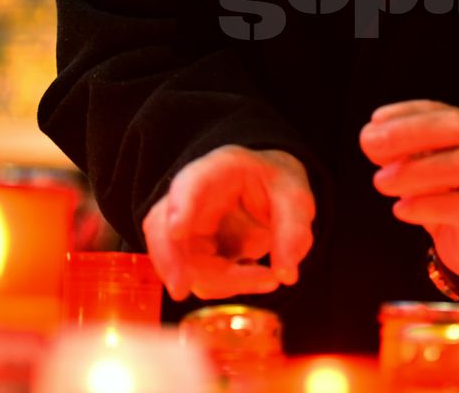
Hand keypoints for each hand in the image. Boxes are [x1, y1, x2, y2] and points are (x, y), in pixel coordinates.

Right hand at [142, 146, 314, 300]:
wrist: (269, 193)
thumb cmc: (276, 187)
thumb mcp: (295, 199)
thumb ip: (293, 231)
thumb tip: (286, 275)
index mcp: (221, 169)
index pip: (192, 181)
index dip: (181, 204)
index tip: (176, 229)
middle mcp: (193, 196)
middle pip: (163, 227)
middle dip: (170, 260)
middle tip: (181, 290)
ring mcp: (187, 226)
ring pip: (177, 260)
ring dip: (218, 280)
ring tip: (268, 278)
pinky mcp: (191, 252)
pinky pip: (196, 276)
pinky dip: (225, 285)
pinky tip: (257, 278)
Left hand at [360, 100, 458, 282]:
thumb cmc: (449, 198)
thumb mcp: (424, 170)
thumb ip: (402, 153)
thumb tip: (371, 138)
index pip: (440, 112)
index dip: (407, 114)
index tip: (375, 121)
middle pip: (458, 130)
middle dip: (410, 132)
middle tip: (371, 143)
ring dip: (415, 170)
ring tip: (380, 181)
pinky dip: (427, 205)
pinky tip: (400, 209)